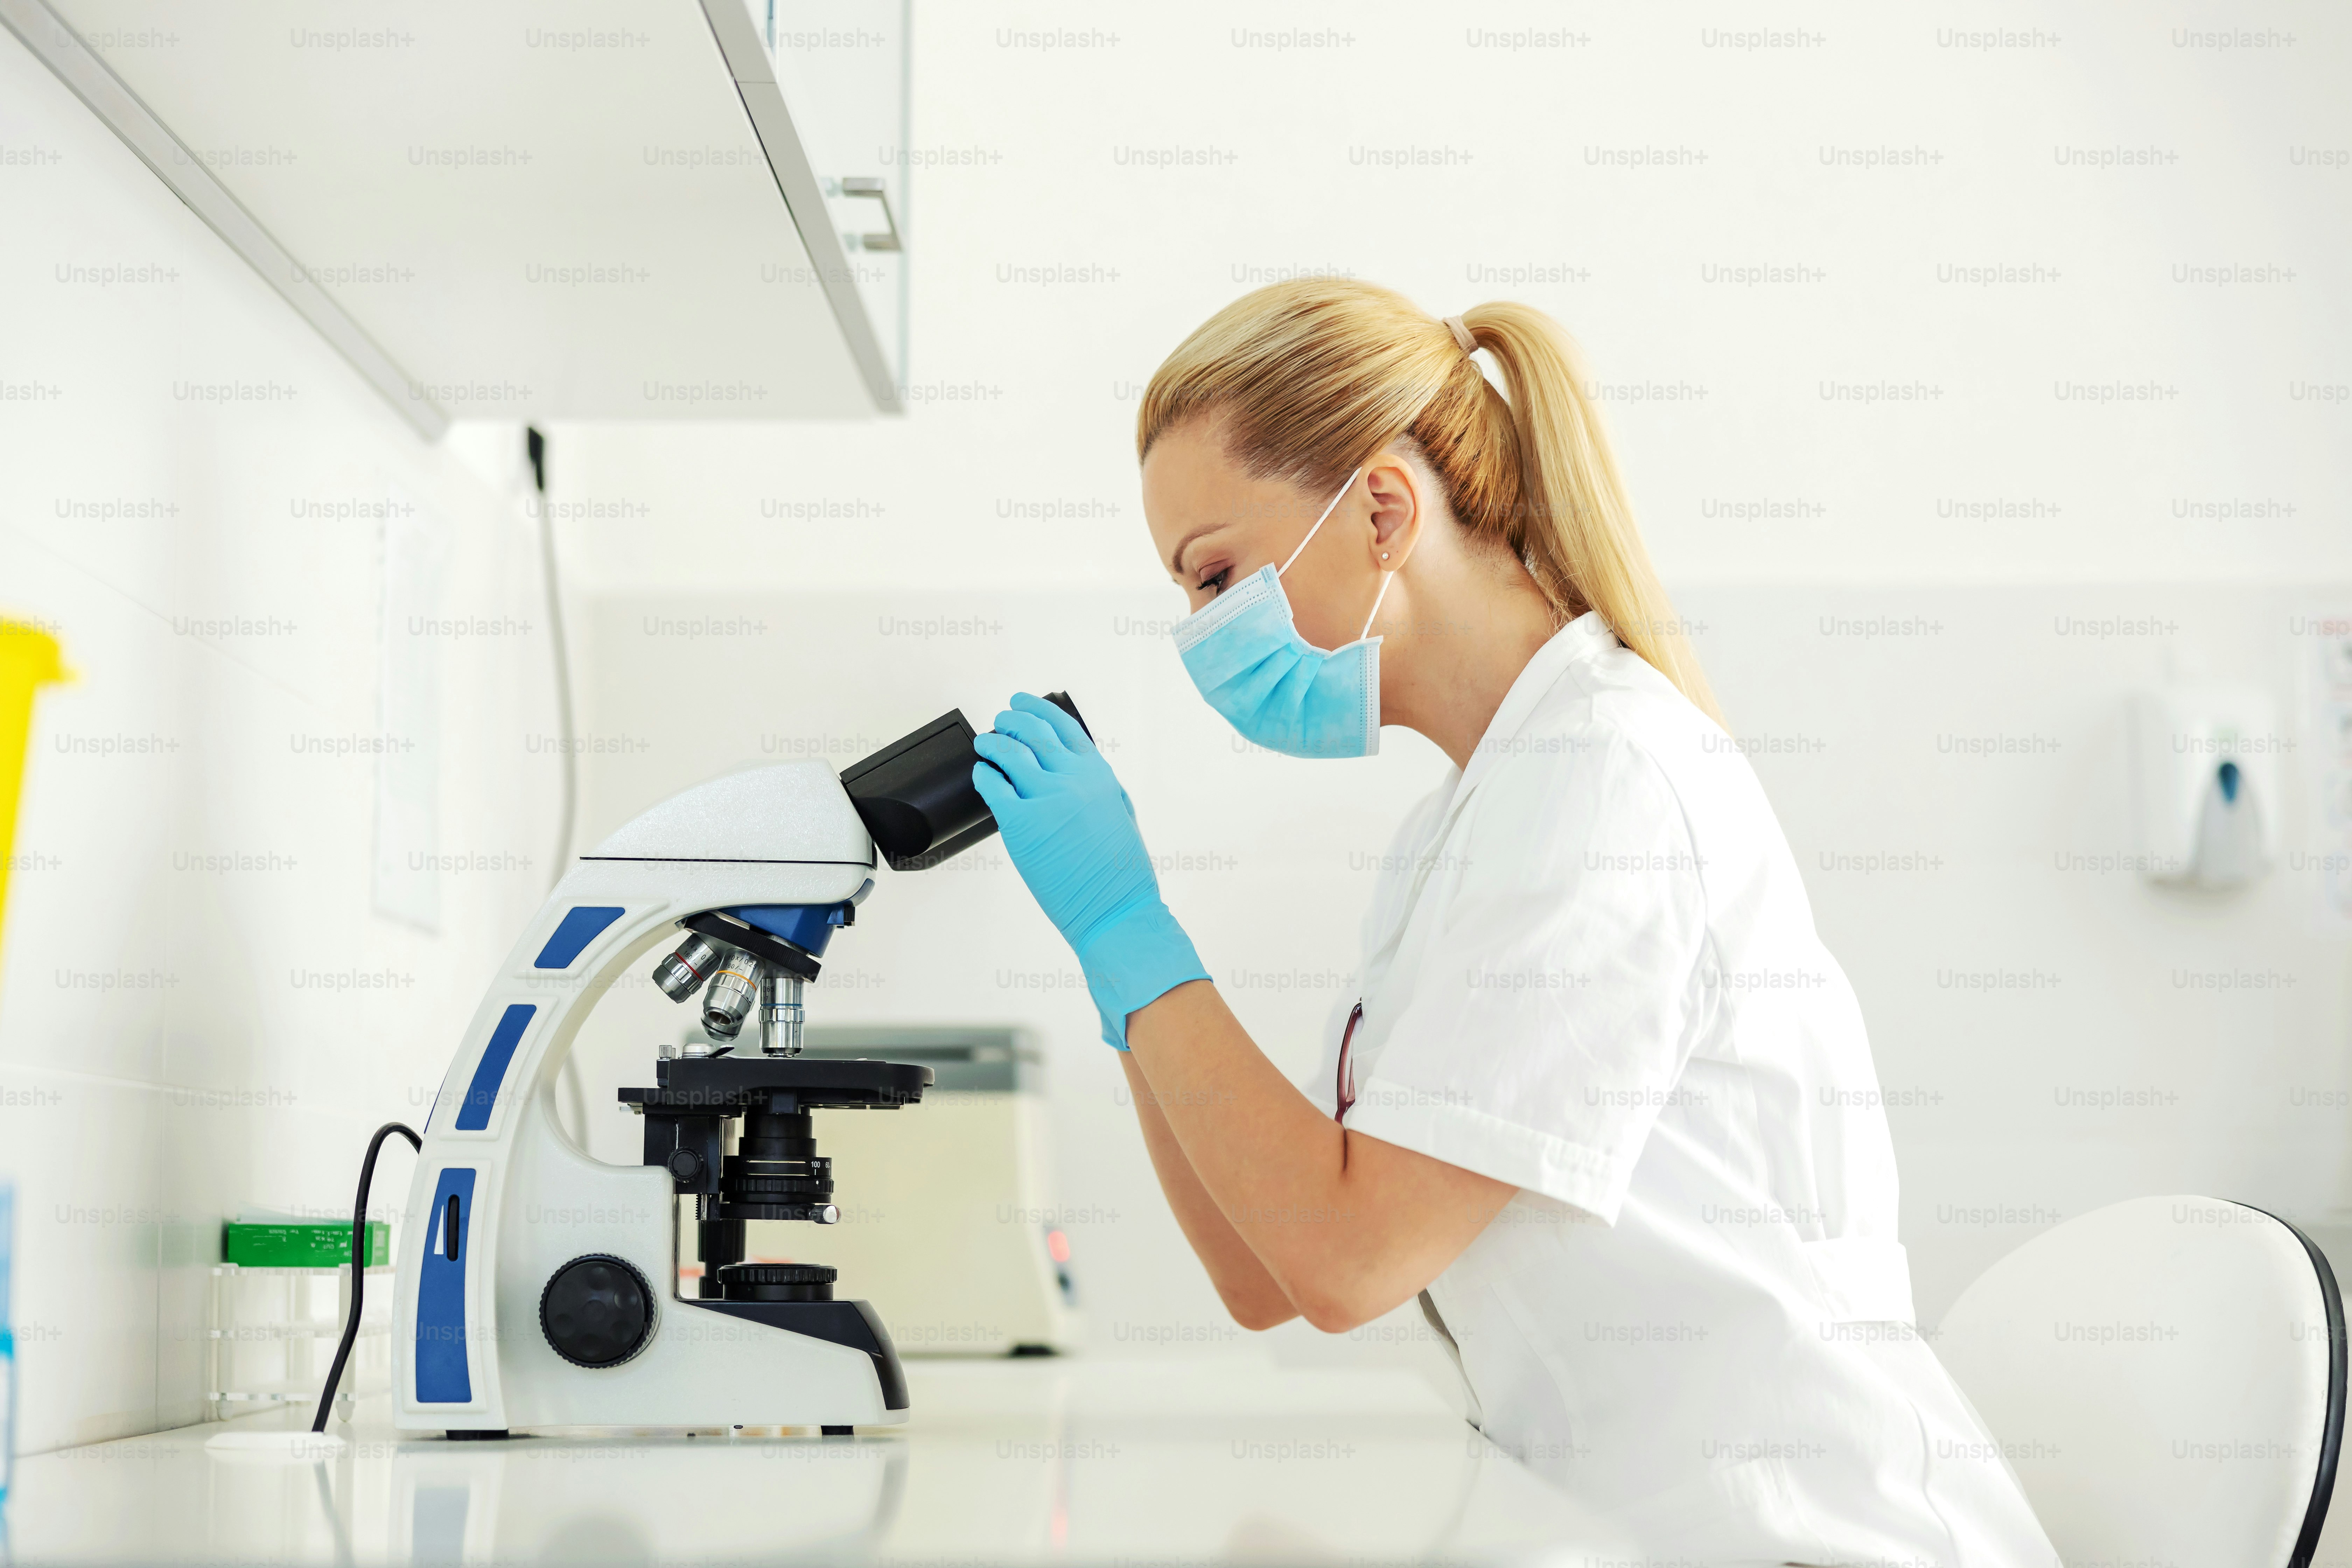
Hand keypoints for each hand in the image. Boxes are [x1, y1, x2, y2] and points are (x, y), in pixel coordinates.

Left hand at [971, 694, 1207, 1046]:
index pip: (1064, 727)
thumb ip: (1099, 786)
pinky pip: (993, 787)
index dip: (1039, 708)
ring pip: (1009, 753)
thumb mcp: (1120, 814)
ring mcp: (1046, 799)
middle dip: (1012, 719)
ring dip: (993, 742)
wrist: (1116, 909)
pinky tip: (982, 774)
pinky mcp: (1021, 824)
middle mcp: (1073, 779)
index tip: (1024, 701)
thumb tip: (1079, 768)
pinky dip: (984, 774)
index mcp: (1099, 775)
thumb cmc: (1121, 874)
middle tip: (1000, 719)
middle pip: (1033, 732)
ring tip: (984, 743)